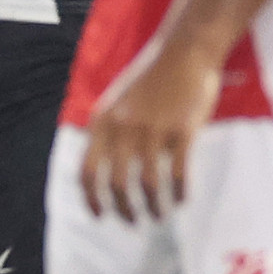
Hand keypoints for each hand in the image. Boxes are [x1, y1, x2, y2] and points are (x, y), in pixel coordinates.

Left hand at [79, 38, 221, 221]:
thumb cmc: (152, 78)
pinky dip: (179, 193)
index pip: (87, 170)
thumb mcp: (117, 100)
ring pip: (147, 184)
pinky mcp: (182, 131)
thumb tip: (100, 166)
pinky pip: (177, 174)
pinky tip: (181, 200)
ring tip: (159, 215)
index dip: (91, 199)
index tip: (100, 217)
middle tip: (133, 222)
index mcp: (103, 121)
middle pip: (116, 184)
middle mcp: (124, 128)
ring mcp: (153, 130)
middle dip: (124, 210)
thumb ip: (107, 130)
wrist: (184, 51)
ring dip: (153, 207)